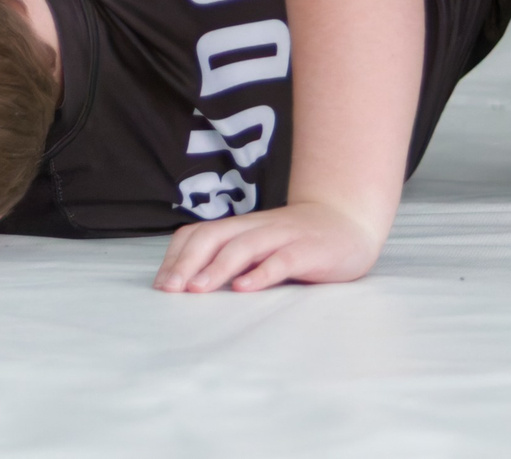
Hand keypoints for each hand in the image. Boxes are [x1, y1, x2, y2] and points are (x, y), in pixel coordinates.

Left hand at [153, 200, 383, 293]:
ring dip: (217, 268)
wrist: (348, 222)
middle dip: (188, 263)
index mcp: (241, 228)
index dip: (177, 256)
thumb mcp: (259, 246)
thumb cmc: (298, 241)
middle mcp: (257, 228)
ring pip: (244, 246)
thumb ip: (232, 258)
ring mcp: (283, 237)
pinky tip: (245, 288)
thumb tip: (189, 284)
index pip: (199, 233)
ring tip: (198, 289)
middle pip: (213, 237)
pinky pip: (282, 260)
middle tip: (170, 290)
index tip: (161, 284)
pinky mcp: (308, 251)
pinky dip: (261, 273)